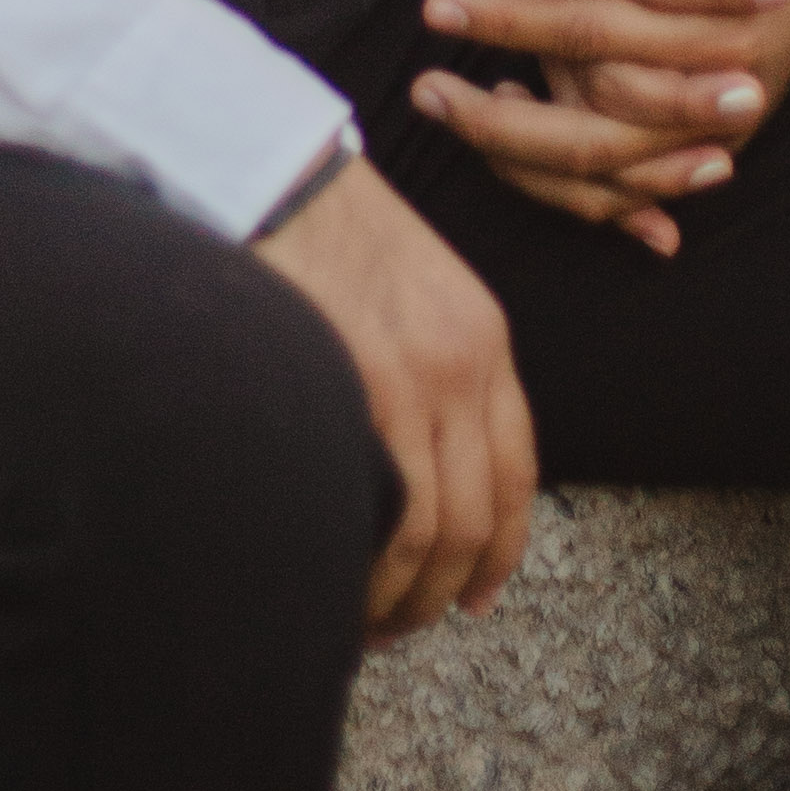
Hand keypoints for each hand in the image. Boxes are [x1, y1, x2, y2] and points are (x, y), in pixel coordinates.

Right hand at [253, 150, 538, 637]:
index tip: (478, 596)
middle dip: (447, 592)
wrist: (273, 164)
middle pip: (479, 518)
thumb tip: (411, 455)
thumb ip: (427, 360)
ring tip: (364, 625)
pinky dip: (370, 571)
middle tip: (406, 627)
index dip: (500, 549)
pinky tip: (340, 590)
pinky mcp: (364, 388)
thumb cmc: (321, 221)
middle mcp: (468, 365)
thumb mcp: (408, 283)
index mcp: (484, 336)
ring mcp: (419, 380)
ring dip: (403, 598)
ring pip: (435, 534)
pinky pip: (387, 514)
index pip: (516, 471)